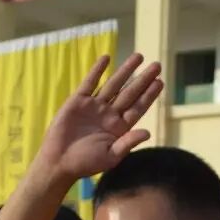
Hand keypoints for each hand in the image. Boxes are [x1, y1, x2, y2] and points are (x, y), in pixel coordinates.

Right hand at [34, 54, 163, 184]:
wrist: (59, 161)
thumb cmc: (85, 163)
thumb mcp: (111, 156)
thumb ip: (128, 143)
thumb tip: (148, 132)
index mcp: (119, 128)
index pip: (138, 107)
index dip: (149, 95)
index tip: (160, 82)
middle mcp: (109, 114)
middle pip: (130, 93)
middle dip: (143, 79)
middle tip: (157, 65)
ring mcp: (94, 106)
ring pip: (113, 84)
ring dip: (126, 71)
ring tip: (139, 56)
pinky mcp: (78, 101)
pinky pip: (90, 83)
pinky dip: (97, 70)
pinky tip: (107, 58)